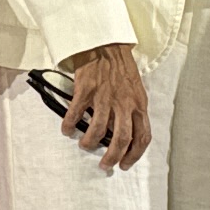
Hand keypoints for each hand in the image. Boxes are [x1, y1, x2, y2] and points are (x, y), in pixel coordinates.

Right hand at [63, 42, 151, 168]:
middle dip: (112, 157)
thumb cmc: (121, 68)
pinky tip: (66, 129)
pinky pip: (76, 114)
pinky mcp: (87, 90)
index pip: (142, 136)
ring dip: (90, 143)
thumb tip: (125, 132)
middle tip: (105, 165)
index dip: (135, 154)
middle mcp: (124, 103)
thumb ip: (132, 110)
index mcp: (138, 104)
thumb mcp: (136, 90)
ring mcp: (105, 97)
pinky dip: (69, 125)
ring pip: (99, 130)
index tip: (126, 164)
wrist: (106, 44)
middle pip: (122, 139)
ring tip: (85, 145)